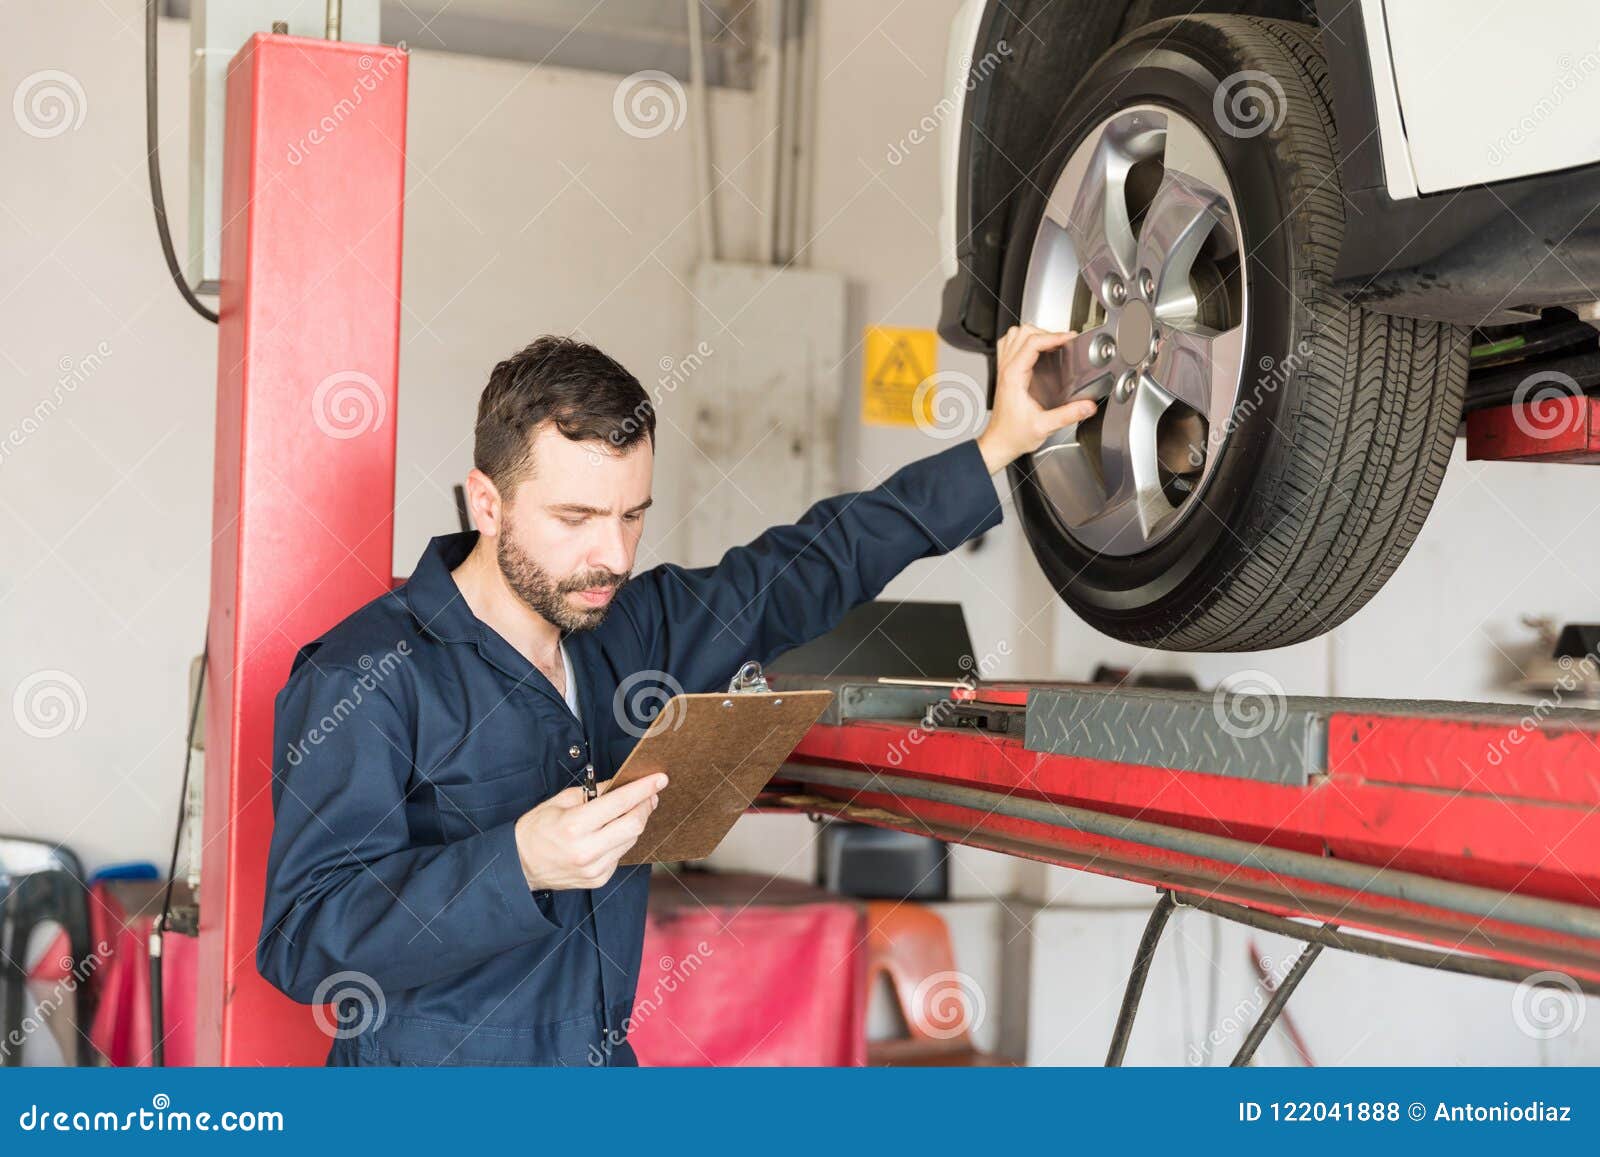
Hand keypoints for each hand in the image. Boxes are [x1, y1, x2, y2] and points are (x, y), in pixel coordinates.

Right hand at [514, 772, 667, 890]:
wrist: (520, 866)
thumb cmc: (536, 829)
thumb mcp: (560, 801)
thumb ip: (594, 792)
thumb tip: (621, 785)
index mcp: (575, 826)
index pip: (620, 803)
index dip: (643, 789)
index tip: (659, 779)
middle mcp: (587, 850)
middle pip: (634, 825)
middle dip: (646, 805)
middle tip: (650, 794)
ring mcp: (595, 869)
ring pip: (631, 840)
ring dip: (635, 822)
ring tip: (629, 810)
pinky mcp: (599, 879)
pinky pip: (621, 854)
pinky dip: (621, 839)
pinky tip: (611, 833)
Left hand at [976, 324, 1100, 472]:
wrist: (999, 443)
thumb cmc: (1013, 435)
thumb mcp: (1044, 427)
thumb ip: (1067, 415)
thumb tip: (1087, 405)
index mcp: (1014, 376)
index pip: (1032, 343)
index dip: (1053, 337)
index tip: (1069, 339)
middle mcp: (1006, 369)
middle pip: (1023, 333)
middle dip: (1046, 332)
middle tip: (1063, 342)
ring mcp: (1003, 369)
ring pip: (1014, 335)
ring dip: (1033, 334)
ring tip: (1051, 342)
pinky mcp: (1005, 373)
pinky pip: (1010, 345)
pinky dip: (1023, 341)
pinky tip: (1036, 350)